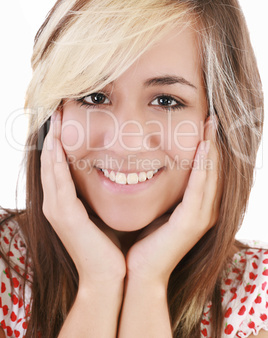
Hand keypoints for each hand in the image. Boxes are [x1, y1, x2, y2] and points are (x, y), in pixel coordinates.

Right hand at [40, 111, 125, 285]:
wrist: (109, 277)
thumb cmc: (110, 245)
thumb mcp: (102, 212)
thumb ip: (100, 193)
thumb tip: (116, 172)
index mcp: (64, 203)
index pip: (58, 165)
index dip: (60, 141)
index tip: (66, 119)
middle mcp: (54, 203)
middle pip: (50, 161)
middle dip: (53, 135)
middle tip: (56, 109)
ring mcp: (56, 209)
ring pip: (50, 166)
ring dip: (52, 141)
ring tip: (55, 117)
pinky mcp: (64, 215)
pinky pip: (58, 180)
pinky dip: (56, 159)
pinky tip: (58, 142)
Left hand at [125, 116, 220, 285]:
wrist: (139, 273)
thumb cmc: (144, 240)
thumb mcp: (158, 208)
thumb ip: (164, 190)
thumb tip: (152, 166)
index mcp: (198, 207)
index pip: (207, 170)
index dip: (208, 146)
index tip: (204, 123)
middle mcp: (206, 210)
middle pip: (214, 169)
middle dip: (213, 142)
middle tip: (212, 116)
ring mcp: (202, 217)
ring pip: (211, 174)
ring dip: (211, 148)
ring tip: (210, 124)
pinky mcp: (192, 222)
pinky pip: (199, 187)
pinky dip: (203, 166)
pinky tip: (203, 146)